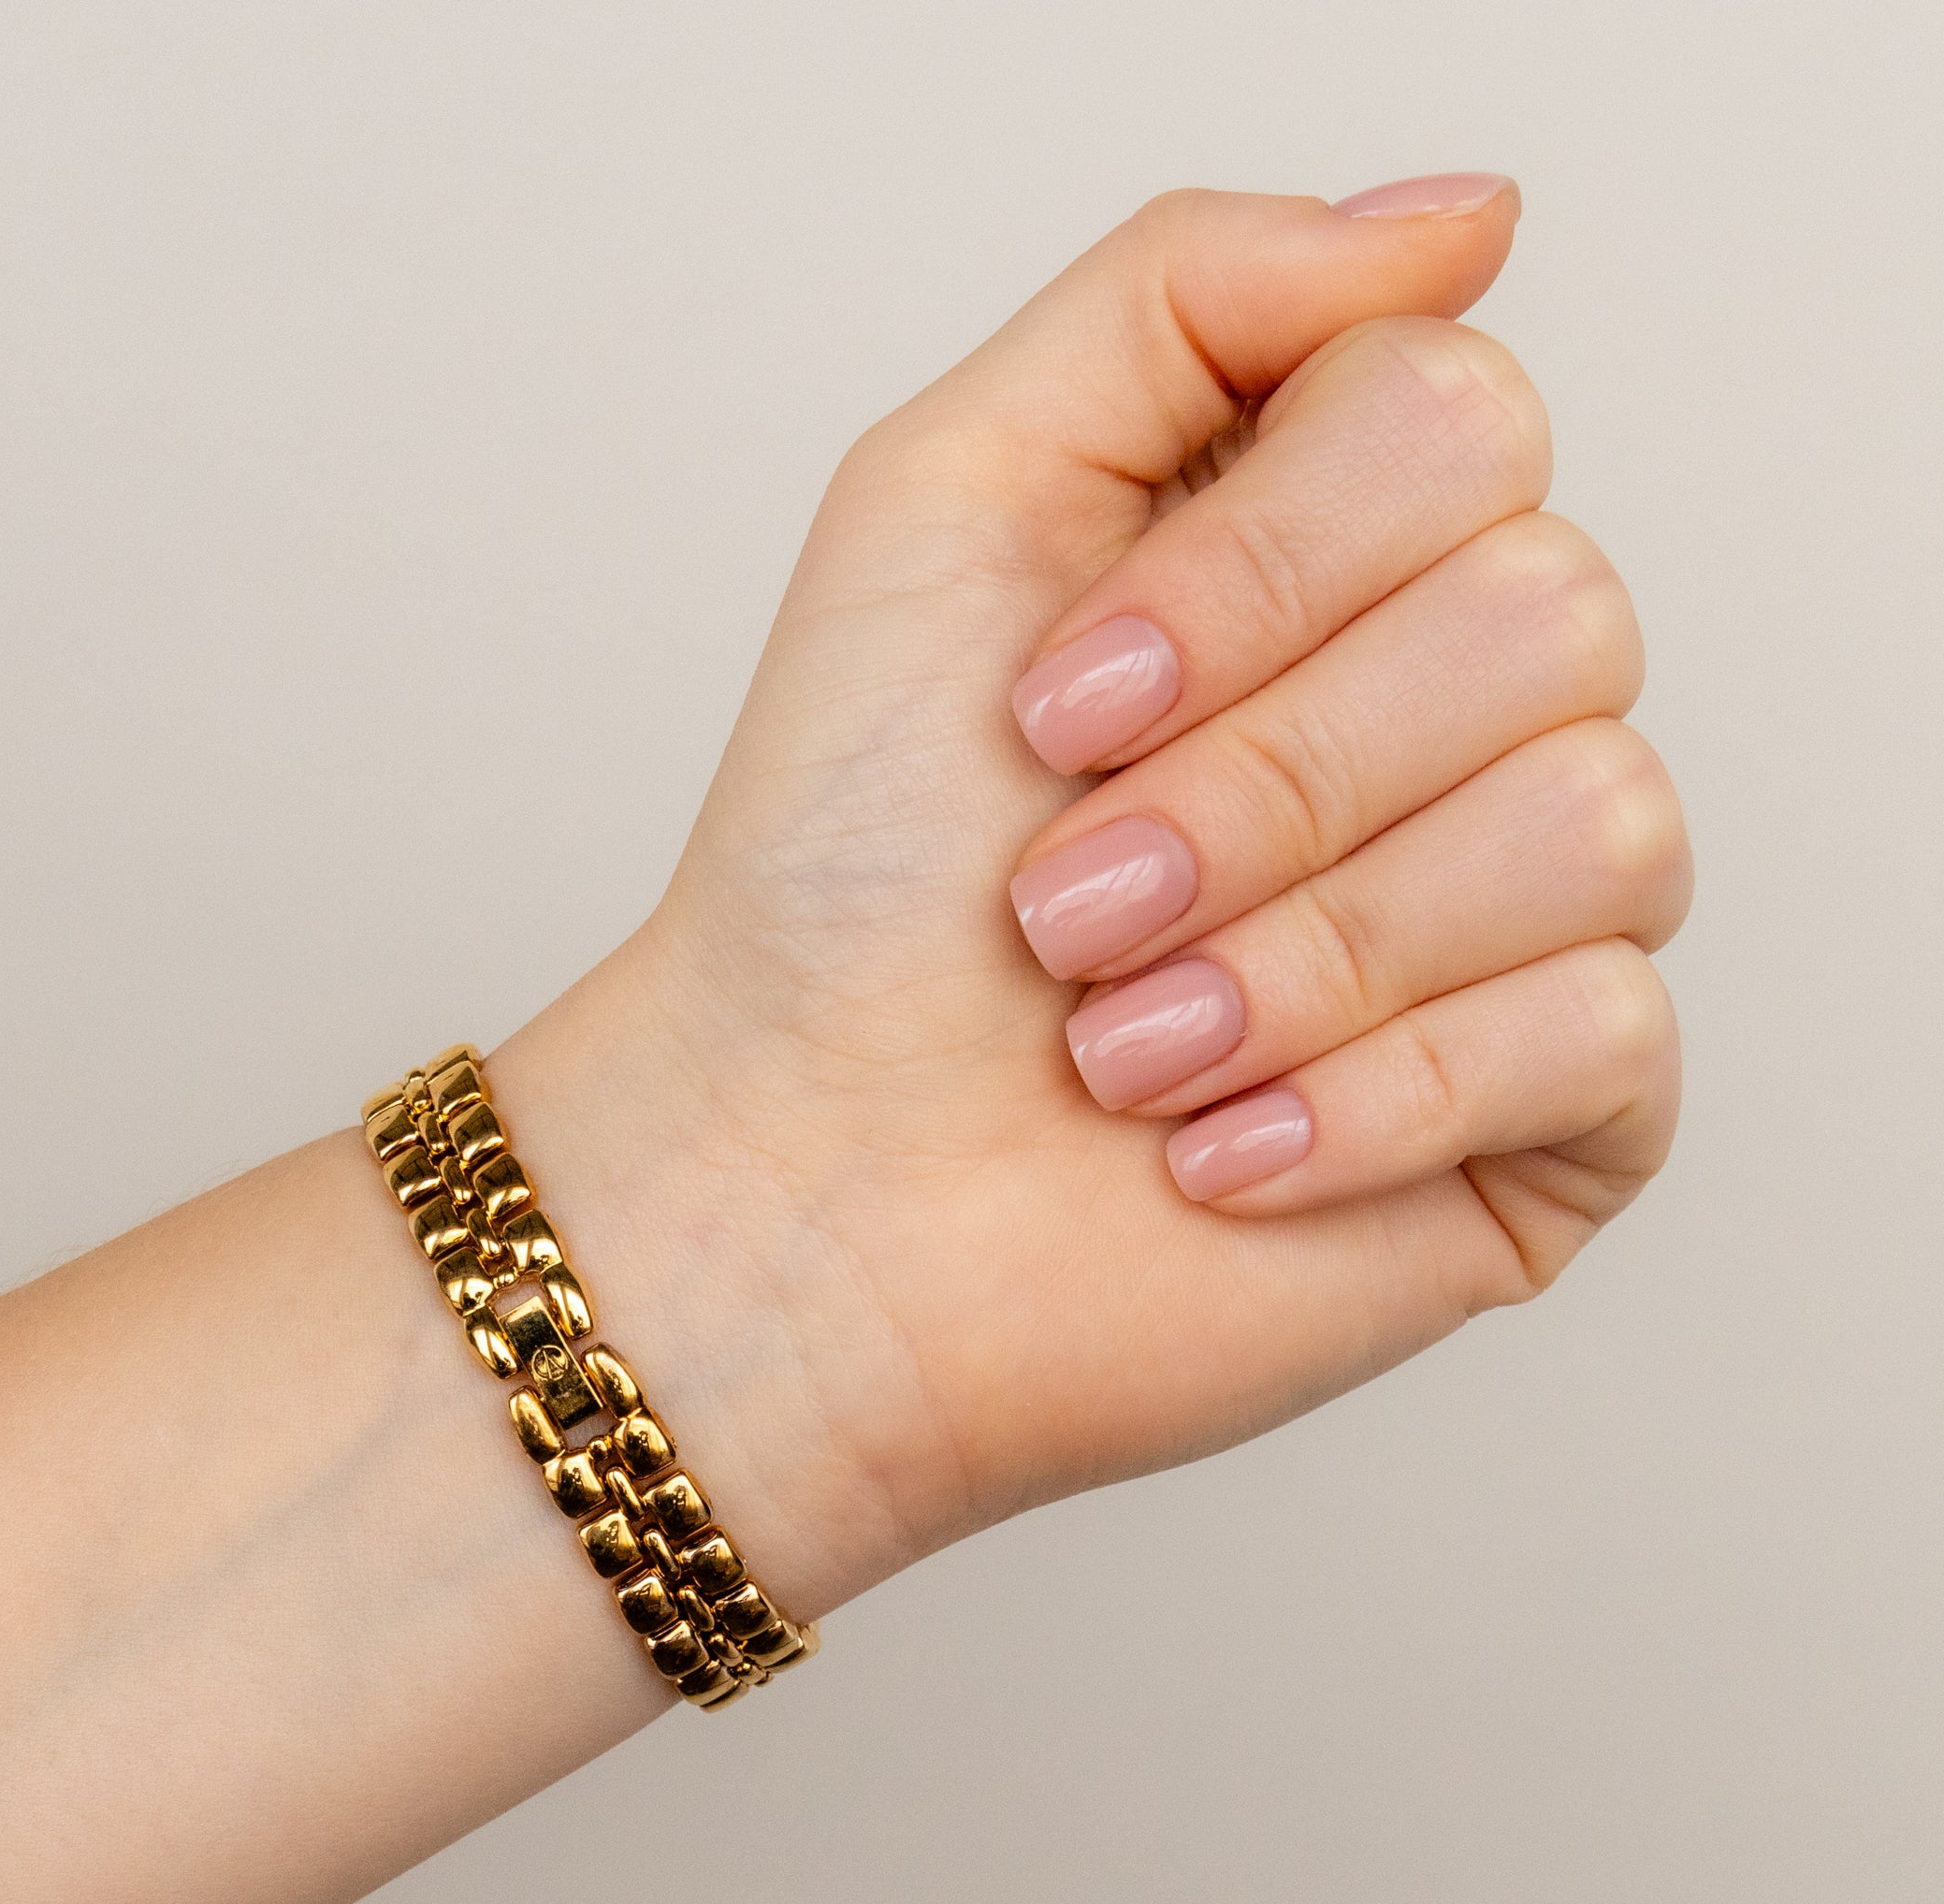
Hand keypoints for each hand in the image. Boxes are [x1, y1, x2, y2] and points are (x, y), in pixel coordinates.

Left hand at [502, 178, 1686, 1607]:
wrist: (792, 1190)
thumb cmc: (840, 883)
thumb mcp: (947, 494)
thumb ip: (1189, 294)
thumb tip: (1465, 222)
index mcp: (1333, 554)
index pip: (1466, 420)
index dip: (1256, 571)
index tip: (1050, 710)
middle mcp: (1453, 714)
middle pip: (1555, 613)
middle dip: (1259, 782)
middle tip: (1064, 906)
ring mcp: (1518, 920)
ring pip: (1600, 823)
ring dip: (1300, 952)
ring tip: (1115, 1047)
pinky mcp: (1547, 1120)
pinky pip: (1602, 1035)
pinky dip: (1370, 1098)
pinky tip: (1211, 1158)